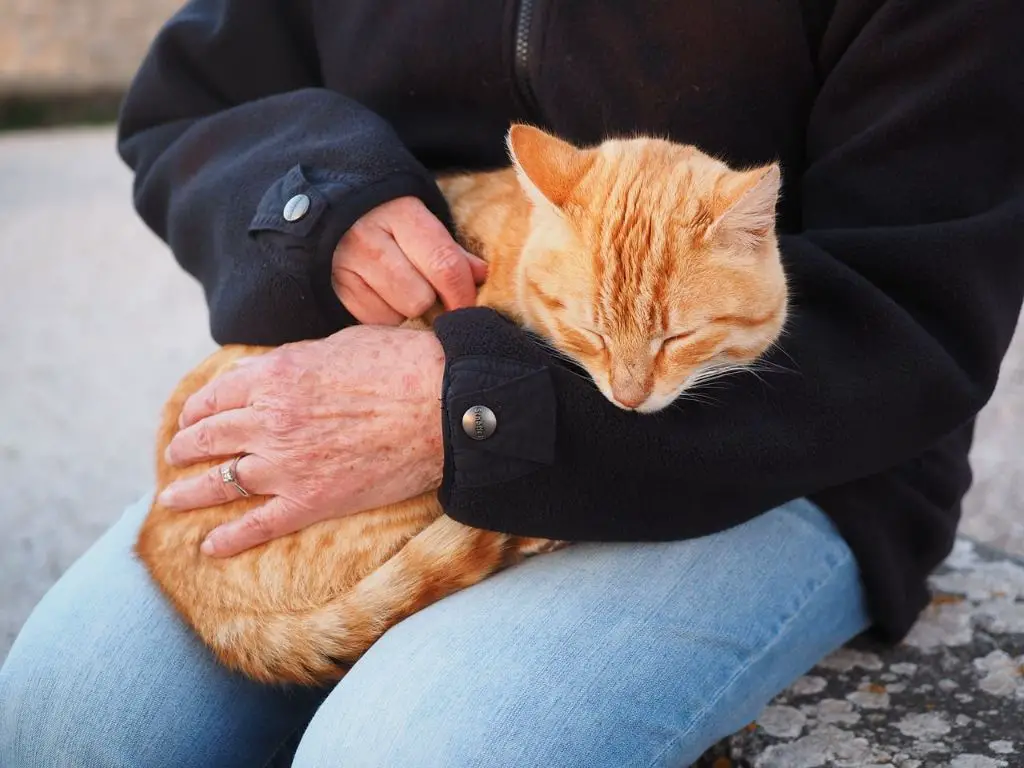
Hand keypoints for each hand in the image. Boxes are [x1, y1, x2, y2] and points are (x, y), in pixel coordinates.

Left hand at [157, 326, 445, 556]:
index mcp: (275, 376)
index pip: (216, 396)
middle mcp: (270, 421)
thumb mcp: (340, 343)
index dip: (197, 408)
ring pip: (221, 482)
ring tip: (172, 498)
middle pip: (209, 437)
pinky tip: (210, 547)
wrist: (444, 405)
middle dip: (185, 447)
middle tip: (176, 455)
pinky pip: (258, 525)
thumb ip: (299, 359)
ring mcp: (287, 465)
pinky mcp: (312, 501)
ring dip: (190, 492)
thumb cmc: (403, 364)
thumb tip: (279, 370)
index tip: (190, 417)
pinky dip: (230, 539)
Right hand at [333, 196, 486, 324]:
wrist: (324, 205)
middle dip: (430, 301)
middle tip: (427, 291)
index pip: (444, 264)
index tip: (468, 306)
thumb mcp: (416, 218)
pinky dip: (381, 316)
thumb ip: (448, 249)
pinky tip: (377, 295)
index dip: (463, 293)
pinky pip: (370, 321)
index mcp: (400, 213)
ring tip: (398, 290)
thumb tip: (481, 275)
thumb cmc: (383, 215)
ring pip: (395, 315)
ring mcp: (344, 265)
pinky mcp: (330, 288)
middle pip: (420, 298)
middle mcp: (368, 238)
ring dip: (405, 311)